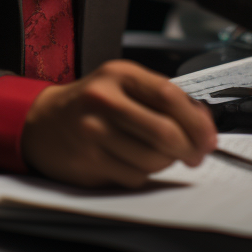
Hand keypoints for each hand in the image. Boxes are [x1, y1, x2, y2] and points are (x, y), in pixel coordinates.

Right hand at [21, 60, 216, 187]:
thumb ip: (160, 97)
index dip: (196, 121)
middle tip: (195, 154)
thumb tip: (202, 122)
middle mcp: (104, 99)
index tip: (209, 136)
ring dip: (166, 162)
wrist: (43, 121)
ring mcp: (94, 131)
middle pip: (164, 131)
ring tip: (158, 154)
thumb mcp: (122, 84)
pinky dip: (143, 174)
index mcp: (119, 74)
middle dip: (189, 148)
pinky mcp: (89, 161)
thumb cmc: (91, 102)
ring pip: (153, 159)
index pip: (169, 96)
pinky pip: (135, 176)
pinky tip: (133, 161)